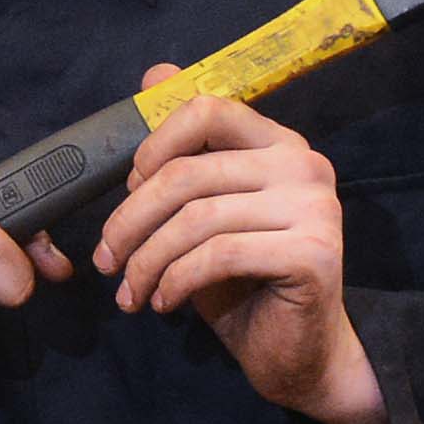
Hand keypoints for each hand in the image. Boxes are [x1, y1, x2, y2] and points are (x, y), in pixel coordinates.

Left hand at [95, 72, 386, 423]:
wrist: (295, 350)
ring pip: (196, 219)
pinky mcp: (313, 252)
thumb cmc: (240, 280)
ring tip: (132, 293)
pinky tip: (163, 303)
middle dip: (130, 222)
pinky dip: (176, 281)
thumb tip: (154, 73)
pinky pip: (218, 255)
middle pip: (187, 173)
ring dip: (147, 262)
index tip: (128, 190)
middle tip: (108, 261)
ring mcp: (314, 207)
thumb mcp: (200, 212)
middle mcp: (303, 165)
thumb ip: (182, 151)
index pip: (206, 109)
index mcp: (277, 144)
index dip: (153, 145)